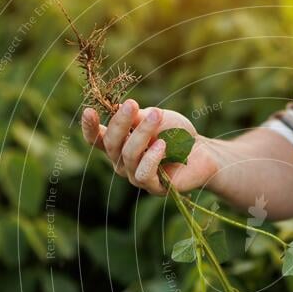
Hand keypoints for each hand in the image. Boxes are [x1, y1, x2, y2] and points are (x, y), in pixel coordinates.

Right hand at [81, 99, 219, 194]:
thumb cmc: (176, 132)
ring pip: (128, 155)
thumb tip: (119, 111)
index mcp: (118, 144)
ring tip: (157, 116)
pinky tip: (162, 144)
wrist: (203, 151)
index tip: (89, 111)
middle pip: (111, 144)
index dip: (89, 128)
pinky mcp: (153, 187)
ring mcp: (135, 176)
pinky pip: (144, 173)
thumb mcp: (156, 117)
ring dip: (142, 134)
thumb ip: (138, 117)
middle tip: (132, 104)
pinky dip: (152, 157)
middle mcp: (122, 162)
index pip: (96, 139)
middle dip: (120, 123)